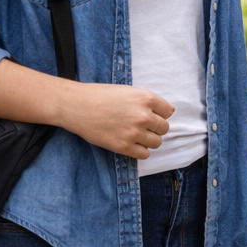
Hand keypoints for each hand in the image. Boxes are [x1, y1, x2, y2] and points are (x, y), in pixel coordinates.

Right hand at [56, 82, 174, 158]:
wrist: (77, 106)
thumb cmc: (101, 95)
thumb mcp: (129, 91)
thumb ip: (147, 101)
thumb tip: (165, 113)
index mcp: (146, 98)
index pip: (168, 111)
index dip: (160, 113)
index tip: (152, 115)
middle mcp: (143, 116)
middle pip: (164, 128)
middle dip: (155, 127)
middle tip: (142, 126)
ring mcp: (134, 132)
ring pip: (157, 142)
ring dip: (149, 139)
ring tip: (136, 135)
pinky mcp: (124, 147)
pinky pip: (144, 154)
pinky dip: (140, 150)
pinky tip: (131, 144)